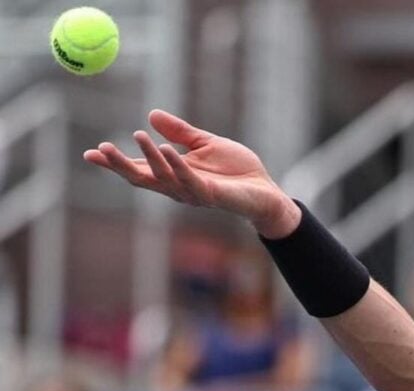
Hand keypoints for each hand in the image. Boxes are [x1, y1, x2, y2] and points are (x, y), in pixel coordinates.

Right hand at [84, 110, 301, 237]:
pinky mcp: (211, 195)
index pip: (138, 170)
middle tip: (100, 149)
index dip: (115, 163)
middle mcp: (177, 187)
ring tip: (139, 135)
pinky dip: (177, 164)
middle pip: (142, 179)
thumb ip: (180, 132)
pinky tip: (167, 149)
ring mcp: (193, 193)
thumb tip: (151, 114)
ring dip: (149, 156)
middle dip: (120, 165)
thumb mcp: (205, 144)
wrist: (265, 189)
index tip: (90, 153)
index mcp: (173, 175)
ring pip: (164, 177)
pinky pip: (190, 180)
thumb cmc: (236, 170)